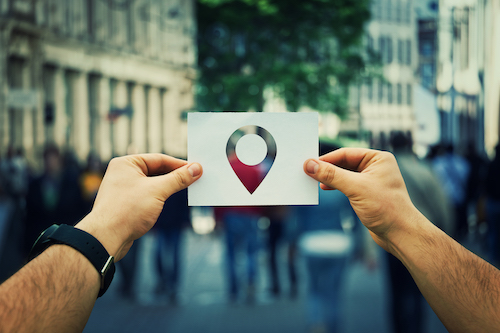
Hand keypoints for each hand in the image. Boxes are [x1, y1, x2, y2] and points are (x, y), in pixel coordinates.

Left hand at [76, 154, 201, 260]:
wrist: (106, 238)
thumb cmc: (127, 210)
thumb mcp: (158, 190)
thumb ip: (178, 179)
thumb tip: (196, 169)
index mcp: (126, 163)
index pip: (159, 159)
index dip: (179, 164)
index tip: (196, 168)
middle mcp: (123, 173)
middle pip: (156, 170)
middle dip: (175, 175)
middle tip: (195, 178)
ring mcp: (124, 189)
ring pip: (152, 184)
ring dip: (169, 186)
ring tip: (187, 189)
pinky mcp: (126, 204)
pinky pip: (148, 195)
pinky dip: (160, 197)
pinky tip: (170, 200)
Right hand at [304, 148, 420, 252]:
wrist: (400, 233)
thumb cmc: (386, 208)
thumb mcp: (355, 188)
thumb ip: (331, 175)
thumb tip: (310, 165)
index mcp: (378, 158)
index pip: (346, 153)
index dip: (326, 159)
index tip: (309, 164)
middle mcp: (376, 167)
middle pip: (344, 163)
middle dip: (327, 168)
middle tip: (308, 172)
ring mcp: (371, 180)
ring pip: (344, 174)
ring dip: (330, 177)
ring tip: (315, 182)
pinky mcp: (367, 193)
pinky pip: (347, 184)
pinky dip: (336, 186)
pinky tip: (325, 188)